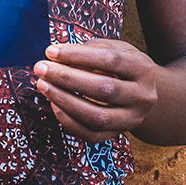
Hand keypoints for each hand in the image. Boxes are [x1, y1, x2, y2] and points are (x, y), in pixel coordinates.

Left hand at [33, 40, 158, 143]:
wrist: (141, 93)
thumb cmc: (121, 66)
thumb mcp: (114, 49)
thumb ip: (89, 50)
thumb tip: (56, 55)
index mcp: (144, 69)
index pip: (110, 60)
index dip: (78, 55)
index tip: (51, 51)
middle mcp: (142, 97)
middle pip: (104, 89)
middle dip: (67, 78)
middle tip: (41, 68)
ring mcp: (132, 119)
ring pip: (98, 117)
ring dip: (65, 100)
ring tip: (43, 85)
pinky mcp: (117, 135)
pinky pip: (91, 135)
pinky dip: (69, 121)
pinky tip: (54, 104)